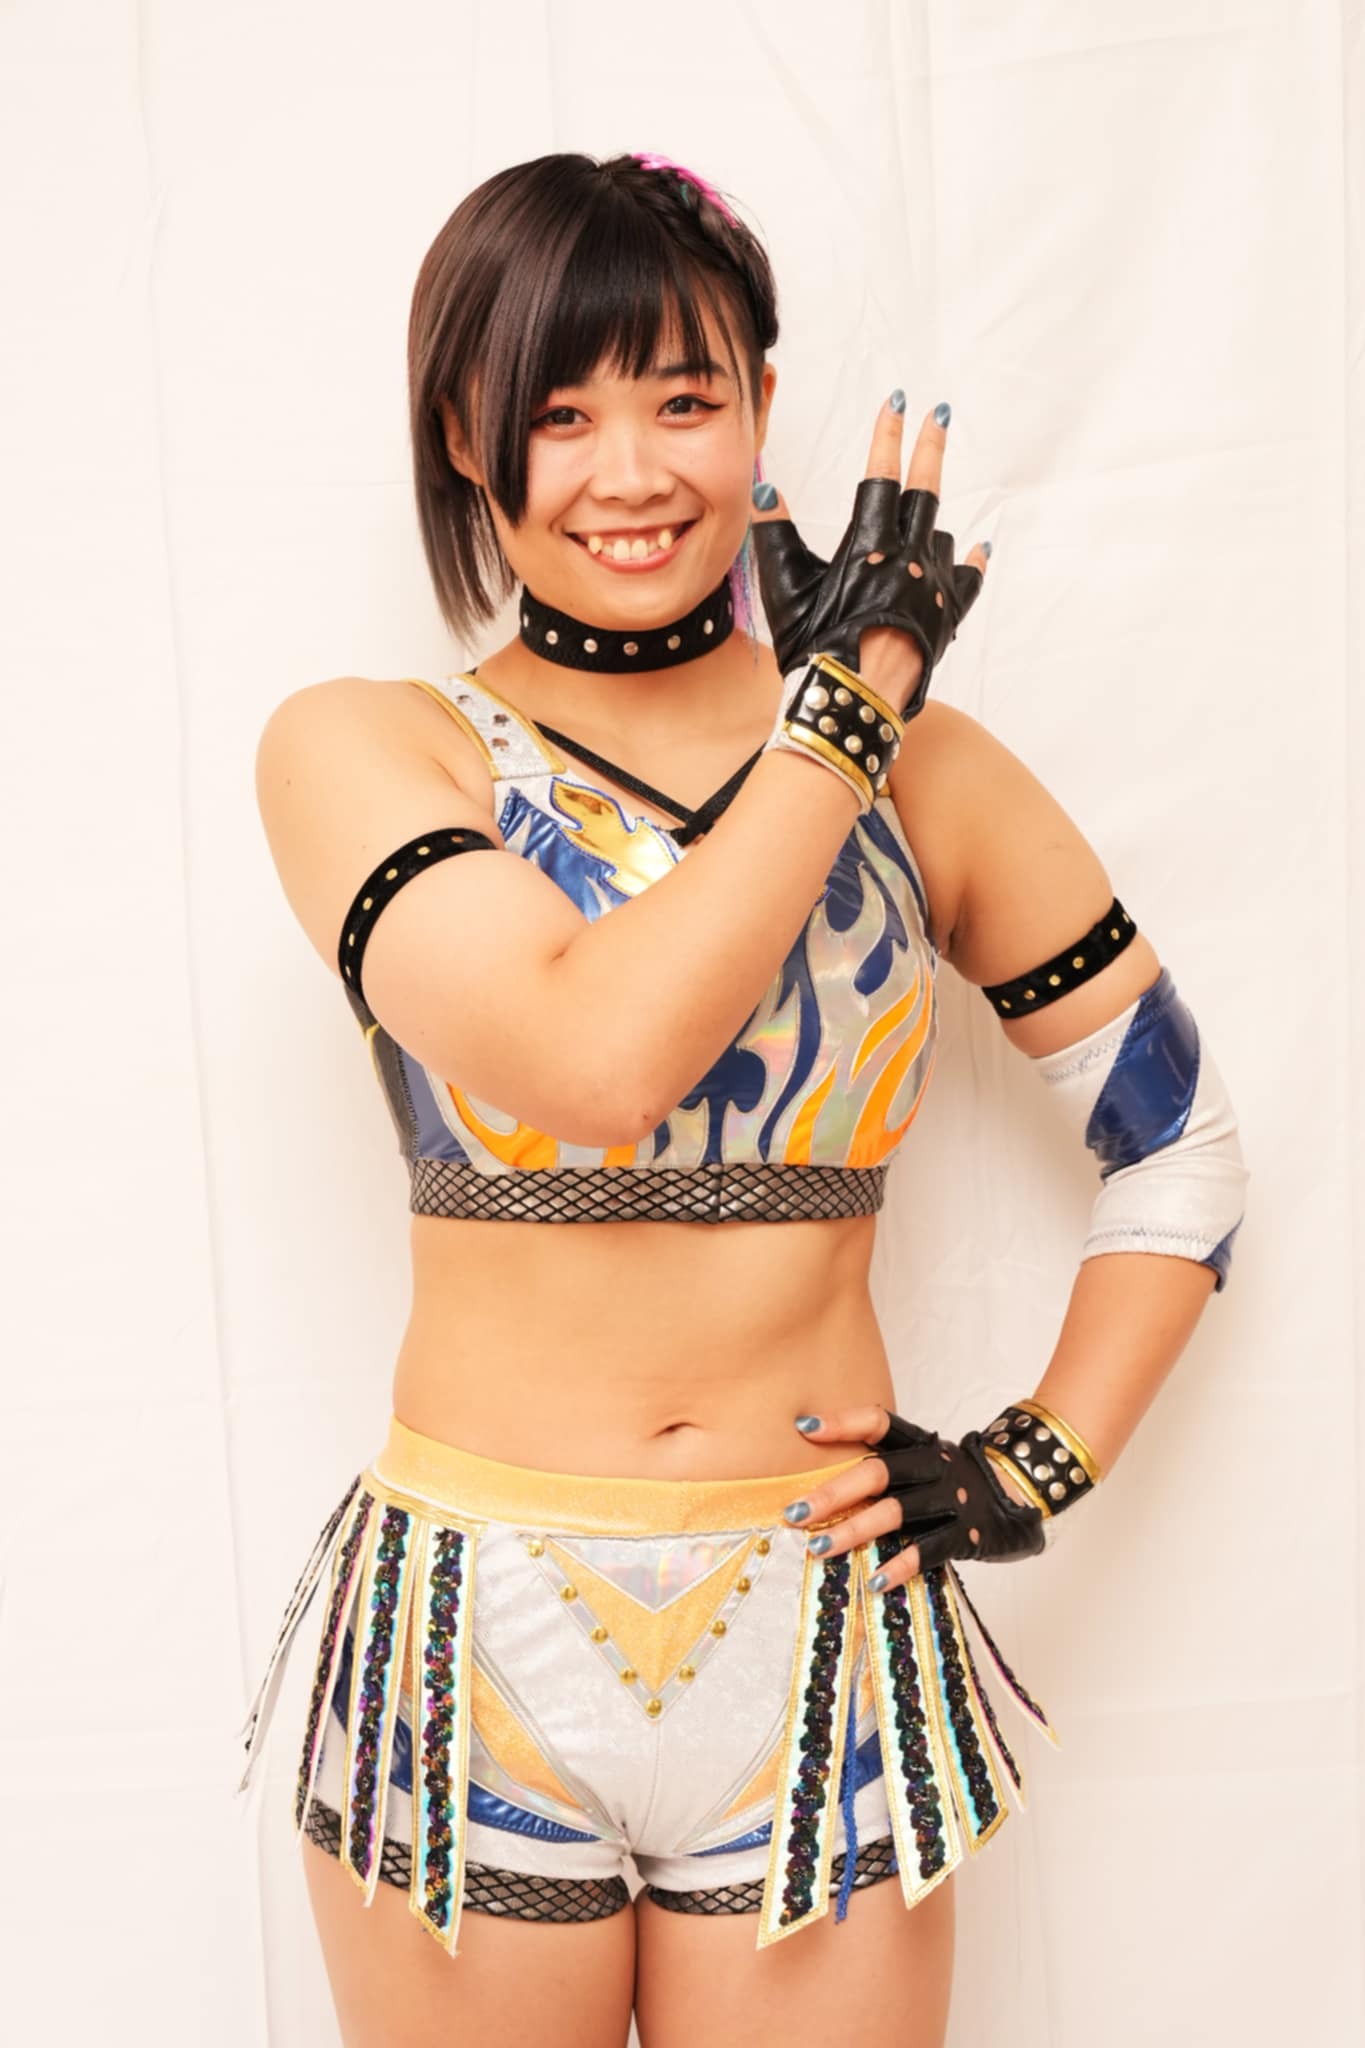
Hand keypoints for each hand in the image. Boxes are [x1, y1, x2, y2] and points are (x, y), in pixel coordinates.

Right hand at [749, 398, 988, 719]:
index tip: (897, 402)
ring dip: (930, 521)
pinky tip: (978, 547)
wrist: (854, 701)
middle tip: (939, 414)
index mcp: (870, 546)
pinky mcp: (945, 616)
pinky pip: (965, 580)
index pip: (881, 476)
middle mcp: (908, 558)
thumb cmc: (816, 648)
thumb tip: (764, 489)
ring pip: (939, 536)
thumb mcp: (786, 589)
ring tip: (921, 516)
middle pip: (926, 490)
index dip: (888, 436)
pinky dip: (970, 561)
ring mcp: (931, 587)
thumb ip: (774, 535)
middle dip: (931, 447)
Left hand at [782, 1403, 1044, 1591]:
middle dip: (833, 1493)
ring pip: (895, 1513)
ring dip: (853, 1531)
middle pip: (877, 1473)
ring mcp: (950, 1499)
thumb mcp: (926, 1460)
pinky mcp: (966, 1533)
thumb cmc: (957, 1479)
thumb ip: (886, 1465)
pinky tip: (874, 1581)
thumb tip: (822, 1476)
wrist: (1024, 1491)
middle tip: (794, 1512)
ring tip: (818, 1547)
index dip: (842, 1423)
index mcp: (919, 1443)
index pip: (878, 1422)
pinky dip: (901, 1566)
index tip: (803, 1428)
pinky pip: (930, 1549)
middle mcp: (932, 1466)